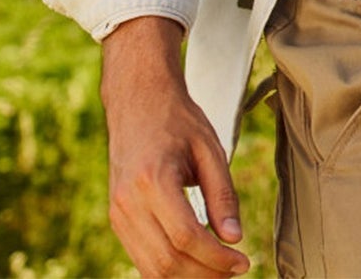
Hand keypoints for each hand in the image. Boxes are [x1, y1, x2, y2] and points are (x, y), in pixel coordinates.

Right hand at [101, 16, 249, 276]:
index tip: (243, 260)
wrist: (137, 100)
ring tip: (219, 272)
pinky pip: (141, 259)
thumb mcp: (209, 148)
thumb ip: (222, 194)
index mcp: (153, 180)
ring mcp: (118, 214)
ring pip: (151, 268)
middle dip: (205, 274)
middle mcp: (129, 202)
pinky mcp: (117, 219)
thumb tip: (234, 238)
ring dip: (187, 278)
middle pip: (167, 261)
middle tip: (235, 270)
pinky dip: (168, 271)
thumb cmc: (177, 120)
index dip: (216, 257)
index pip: (185, 237)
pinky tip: (196, 265)